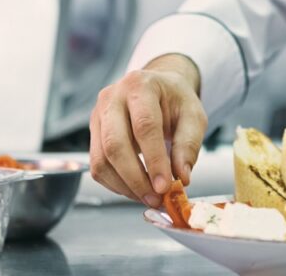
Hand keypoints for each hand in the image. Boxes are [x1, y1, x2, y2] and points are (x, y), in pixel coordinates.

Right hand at [89, 54, 207, 207]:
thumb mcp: (193, 116)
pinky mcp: (92, 134)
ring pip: (101, 160)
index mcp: (140, 86)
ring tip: (149, 197)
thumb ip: (188, 145)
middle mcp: (112, 98)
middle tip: (156, 198)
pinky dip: (116, 184)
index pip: (144, 126)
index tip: (164, 186)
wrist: (157, 89)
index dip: (154, 160)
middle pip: (114, 145)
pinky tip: (136, 189)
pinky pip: (97, 167)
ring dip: (125, 186)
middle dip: (136, 179)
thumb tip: (181, 176)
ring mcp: (98, 116)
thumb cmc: (174, 101)